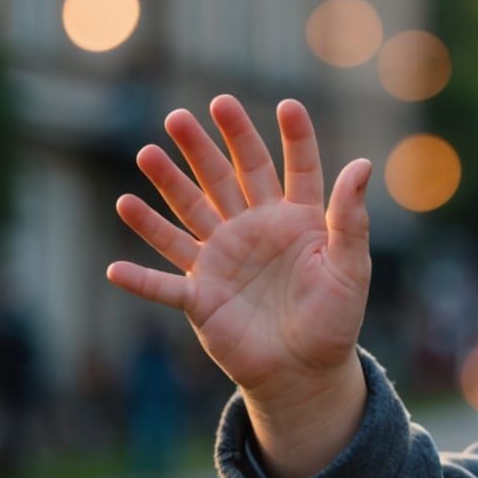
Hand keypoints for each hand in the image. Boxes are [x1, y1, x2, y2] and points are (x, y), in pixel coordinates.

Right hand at [107, 95, 371, 404]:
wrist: (306, 372)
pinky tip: (114, 268)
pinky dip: (142, 281)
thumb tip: (363, 164)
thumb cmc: (334, 319)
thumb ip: (351, 219)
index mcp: (296, 219)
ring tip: (146, 154)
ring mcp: (223, 260)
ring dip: (166, 187)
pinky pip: (165, 287)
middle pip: (226, 178)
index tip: (288, 105)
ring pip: (189, 215)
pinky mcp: (202, 298)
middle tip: (180, 116)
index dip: (294, 137)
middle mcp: (253, 229)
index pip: (294, 168)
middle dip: (203, 147)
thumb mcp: (351, 269)